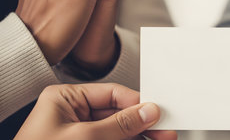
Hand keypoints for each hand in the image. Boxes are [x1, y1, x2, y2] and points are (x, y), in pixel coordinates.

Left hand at [15, 83, 176, 139]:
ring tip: (162, 139)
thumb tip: (146, 112)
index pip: (111, 93)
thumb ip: (118, 124)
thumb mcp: (84, 137)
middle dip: (142, 122)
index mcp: (65, 99)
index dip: (137, 102)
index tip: (156, 111)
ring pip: (119, 130)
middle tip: (164, 130)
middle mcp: (73, 113)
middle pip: (118, 113)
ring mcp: (80, 133)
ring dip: (141, 135)